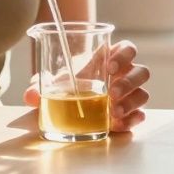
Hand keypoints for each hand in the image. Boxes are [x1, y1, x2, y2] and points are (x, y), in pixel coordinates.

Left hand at [23, 39, 150, 131]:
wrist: (71, 102)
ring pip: (143, 94)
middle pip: (142, 72)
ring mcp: (131, 95)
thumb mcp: (55, 81)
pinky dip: (131, 120)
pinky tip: (117, 124)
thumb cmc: (69, 83)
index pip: (128, 49)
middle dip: (128, 82)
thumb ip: (41, 84)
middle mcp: (126, 74)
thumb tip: (30, 95)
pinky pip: (140, 116)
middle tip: (110, 93)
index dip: (123, 55)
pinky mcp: (131, 114)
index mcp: (112, 58)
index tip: (108, 66)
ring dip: (131, 102)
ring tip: (113, 112)